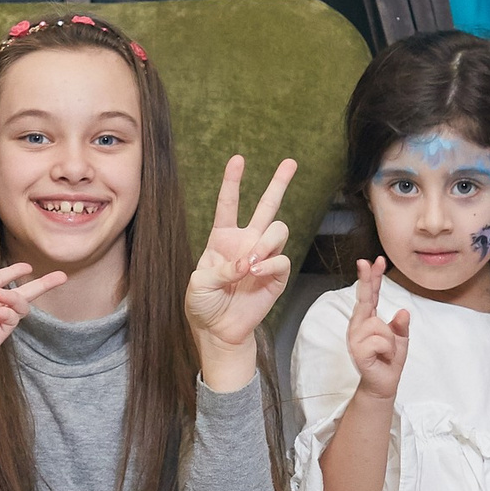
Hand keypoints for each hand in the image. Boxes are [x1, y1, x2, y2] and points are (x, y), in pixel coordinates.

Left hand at [185, 154, 297, 357]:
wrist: (218, 330)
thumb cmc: (203, 305)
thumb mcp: (199, 284)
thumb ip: (220, 269)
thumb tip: (247, 263)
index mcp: (223, 238)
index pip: (229, 204)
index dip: (232, 181)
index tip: (238, 160)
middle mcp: (246, 243)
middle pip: (267, 206)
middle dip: (279, 183)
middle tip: (290, 162)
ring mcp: (263, 257)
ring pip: (278, 230)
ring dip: (267, 242)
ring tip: (252, 261)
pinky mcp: (276, 276)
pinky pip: (282, 260)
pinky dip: (269, 264)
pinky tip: (255, 274)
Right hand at [345, 257, 411, 400]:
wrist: (383, 384)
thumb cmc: (389, 360)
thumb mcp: (401, 339)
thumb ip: (400, 325)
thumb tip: (402, 311)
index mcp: (367, 320)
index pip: (369, 295)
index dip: (371, 278)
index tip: (374, 261)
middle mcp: (358, 326)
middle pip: (364, 299)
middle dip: (367, 279)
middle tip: (368, 261)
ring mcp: (356, 338)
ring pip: (379, 325)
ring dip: (390, 339)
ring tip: (387, 351)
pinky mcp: (358, 351)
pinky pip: (380, 340)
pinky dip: (388, 349)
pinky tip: (383, 357)